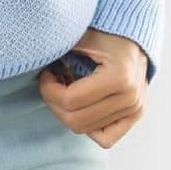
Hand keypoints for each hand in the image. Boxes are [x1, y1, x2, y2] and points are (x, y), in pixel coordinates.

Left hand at [38, 29, 148, 147]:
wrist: (135, 34)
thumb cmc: (106, 31)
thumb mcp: (82, 37)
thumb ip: (60, 50)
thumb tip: (34, 62)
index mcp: (119, 77)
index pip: (70, 101)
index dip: (48, 90)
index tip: (46, 73)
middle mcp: (131, 98)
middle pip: (76, 121)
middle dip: (55, 103)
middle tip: (51, 83)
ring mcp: (135, 109)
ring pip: (86, 129)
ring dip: (69, 112)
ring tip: (66, 89)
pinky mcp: (136, 115)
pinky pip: (106, 138)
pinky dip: (89, 126)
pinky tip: (82, 105)